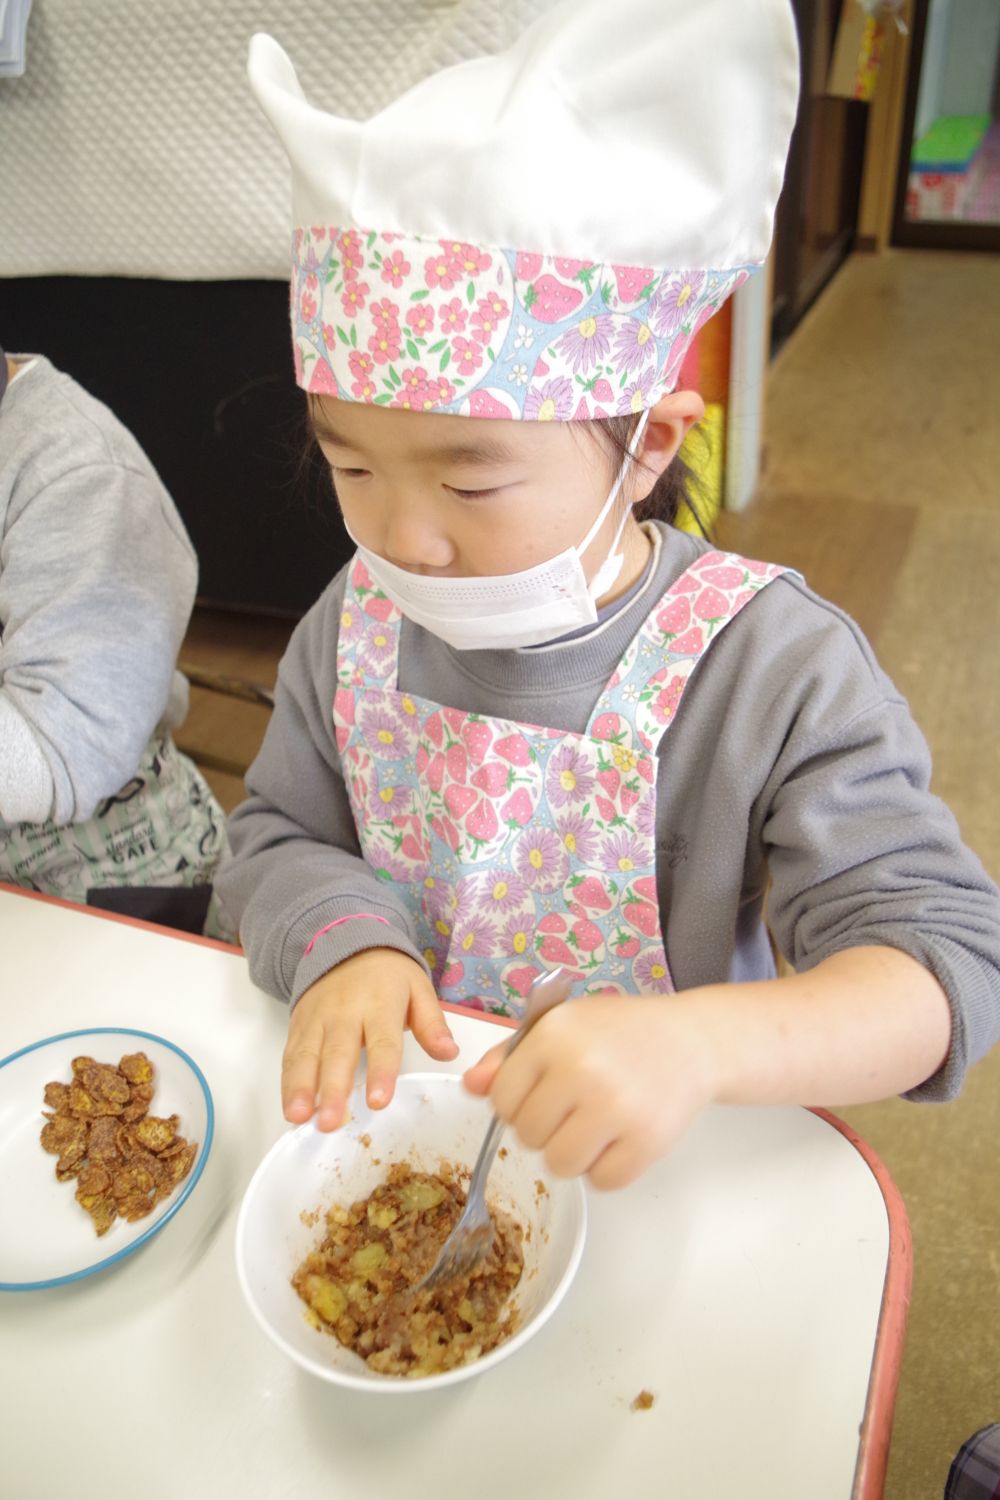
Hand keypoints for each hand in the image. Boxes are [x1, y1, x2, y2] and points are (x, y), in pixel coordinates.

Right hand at [282, 948, 458, 1130]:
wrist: (346, 943)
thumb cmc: (386, 975)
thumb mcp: (418, 989)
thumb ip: (432, 1023)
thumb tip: (449, 1053)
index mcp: (380, 1004)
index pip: (382, 1042)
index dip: (381, 1073)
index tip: (378, 1101)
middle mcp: (345, 1013)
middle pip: (338, 1054)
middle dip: (333, 1089)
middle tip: (331, 1122)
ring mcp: (317, 1020)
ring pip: (307, 1056)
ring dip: (301, 1089)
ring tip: (300, 1118)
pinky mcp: (298, 1026)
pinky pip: (291, 1055)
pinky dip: (288, 1082)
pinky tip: (291, 1108)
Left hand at [463, 994, 717, 1189]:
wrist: (690, 1040)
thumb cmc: (619, 1032)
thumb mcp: (560, 1026)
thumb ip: (509, 1058)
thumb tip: (470, 1087)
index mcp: (552, 1037)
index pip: (502, 1101)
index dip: (518, 1103)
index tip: (543, 1092)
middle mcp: (581, 1070)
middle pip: (527, 1136)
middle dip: (545, 1128)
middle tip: (575, 1106)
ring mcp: (616, 1108)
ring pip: (560, 1165)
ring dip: (573, 1153)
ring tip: (594, 1124)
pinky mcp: (647, 1141)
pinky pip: (602, 1182)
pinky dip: (607, 1168)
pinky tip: (619, 1137)